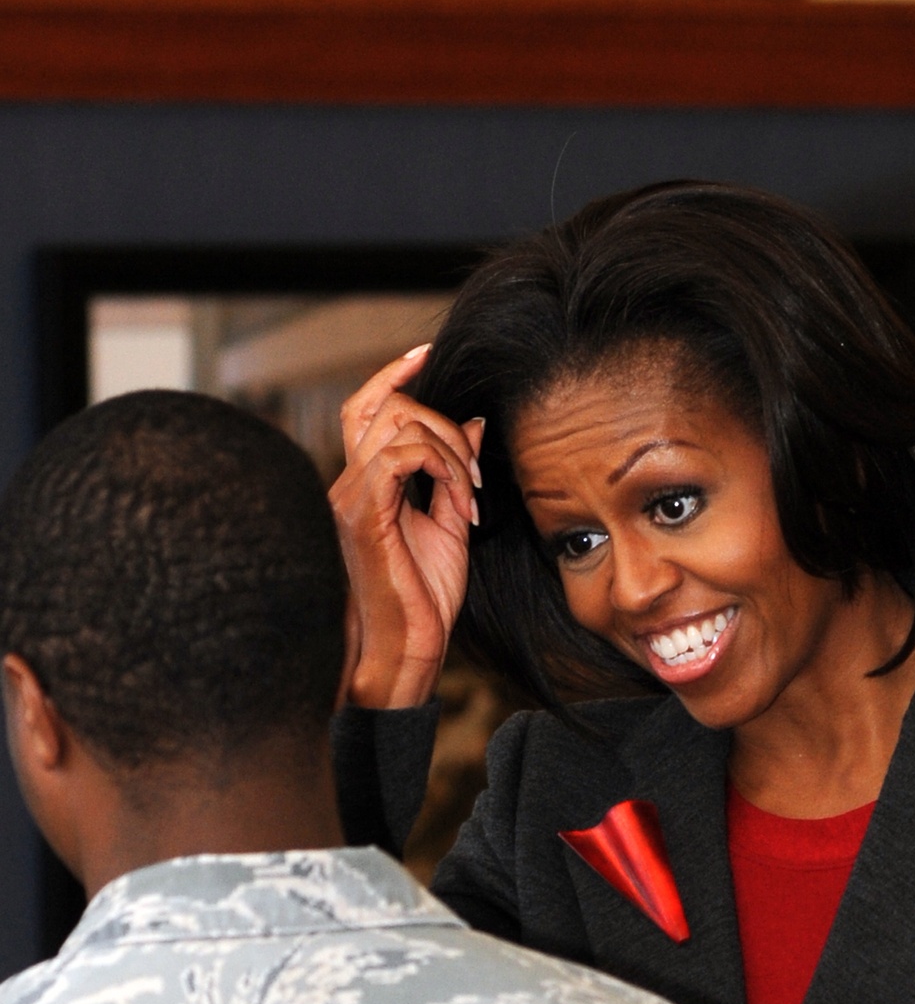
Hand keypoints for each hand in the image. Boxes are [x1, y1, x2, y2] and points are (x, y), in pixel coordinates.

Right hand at [331, 345, 483, 708]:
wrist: (408, 648)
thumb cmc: (424, 598)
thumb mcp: (450, 525)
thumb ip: (457, 474)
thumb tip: (473, 423)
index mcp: (364, 485)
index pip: (364, 408)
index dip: (391, 374)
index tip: (425, 354)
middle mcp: (347, 485)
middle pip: (386, 407)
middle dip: (445, 427)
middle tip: (477, 477)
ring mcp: (350, 498)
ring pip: (398, 426)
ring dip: (452, 452)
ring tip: (472, 498)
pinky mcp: (364, 515)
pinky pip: (402, 456)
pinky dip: (444, 470)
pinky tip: (463, 507)